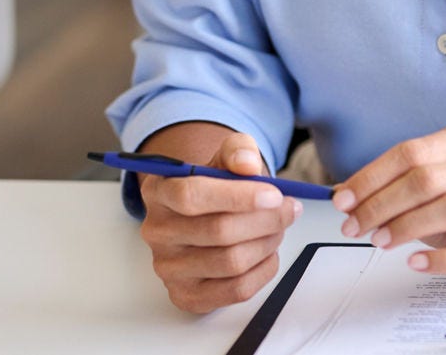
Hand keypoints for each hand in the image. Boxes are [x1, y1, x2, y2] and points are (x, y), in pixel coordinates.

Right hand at [137, 127, 302, 312]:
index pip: (191, 195)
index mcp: (158, 190)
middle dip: (265, 221)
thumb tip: (247, 164)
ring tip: (278, 228)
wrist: (202, 218)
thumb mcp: (224, 158)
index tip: (275, 195)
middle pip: (218, 231)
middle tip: (289, 210)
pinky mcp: (186, 295)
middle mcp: (157, 231)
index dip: (238, 197)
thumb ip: (237, 150)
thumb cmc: (215, 187)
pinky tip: (268, 252)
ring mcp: (169, 268)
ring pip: (231, 262)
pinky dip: (263, 270)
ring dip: (267, 244)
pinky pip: (237, 290)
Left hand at [331, 125, 445, 282]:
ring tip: (379, 240)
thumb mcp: (426, 186)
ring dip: (406, 225)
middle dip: (380, 203)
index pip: (409, 152)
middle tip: (353, 225)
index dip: (371, 176)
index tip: (343, 199)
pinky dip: (437, 259)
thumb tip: (342, 194)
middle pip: (425, 178)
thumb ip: (389, 185)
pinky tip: (413, 261)